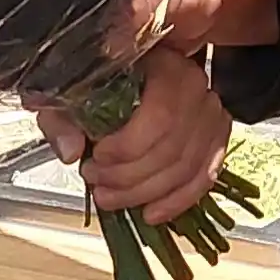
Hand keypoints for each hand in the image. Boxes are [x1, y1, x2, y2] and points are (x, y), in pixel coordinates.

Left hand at [53, 49, 231, 221]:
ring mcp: (212, 114)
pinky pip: (205, 177)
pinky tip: (150, 214)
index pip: (161, 117)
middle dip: (130, 177)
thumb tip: (71, 152)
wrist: (128, 71)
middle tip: (95, 182)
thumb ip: (63, 117)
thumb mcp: (71, 89)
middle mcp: (197, 88)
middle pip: (173, 149)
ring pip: (187, 168)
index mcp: (165, 66)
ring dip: (145, 193)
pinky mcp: (216, 137)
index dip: (128, 147)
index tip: (96, 157)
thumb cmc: (99, 78)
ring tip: (110, 199)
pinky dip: (178, 201)